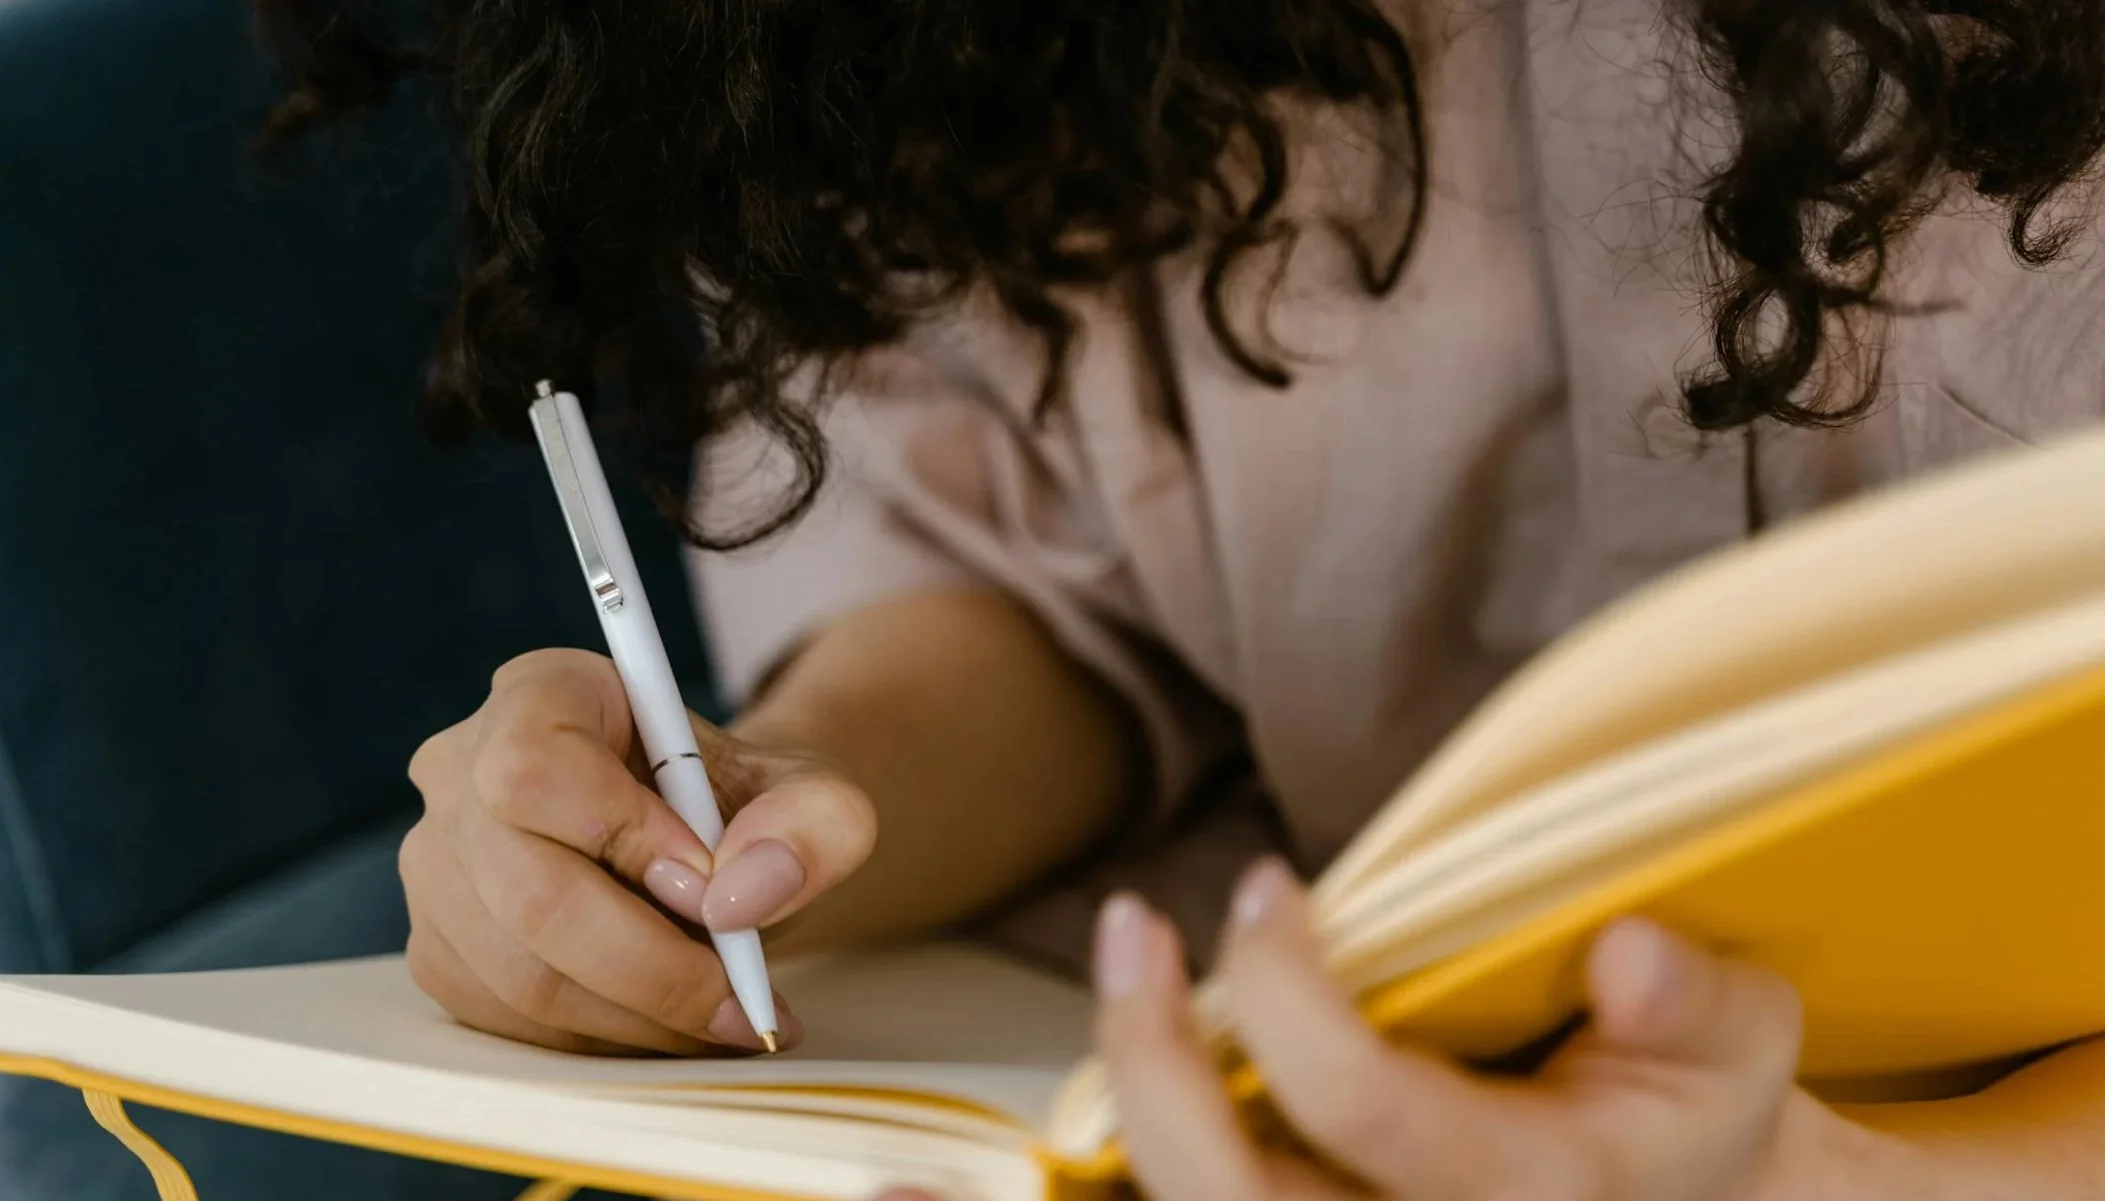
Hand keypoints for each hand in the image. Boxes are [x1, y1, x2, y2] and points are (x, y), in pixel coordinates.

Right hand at [400, 648, 876, 1055]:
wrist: (716, 853)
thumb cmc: (749, 810)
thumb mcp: (813, 796)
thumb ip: (812, 823)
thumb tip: (743, 894)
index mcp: (542, 694)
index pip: (538, 768)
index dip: (626, 838)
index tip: (713, 886)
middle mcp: (463, 771)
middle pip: (528, 893)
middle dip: (652, 967)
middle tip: (741, 1002)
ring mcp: (438, 866)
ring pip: (522, 976)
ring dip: (639, 1018)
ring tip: (723, 1018)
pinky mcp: (440, 949)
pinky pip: (510, 1022)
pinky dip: (604, 1040)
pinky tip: (669, 1023)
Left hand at [880, 860, 1908, 1200]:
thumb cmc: (1694, 1118)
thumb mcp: (1738, 1051)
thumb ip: (1696, 1007)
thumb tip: (1624, 951)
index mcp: (1531, 1199)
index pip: (1370, 1115)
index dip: (1291, 995)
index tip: (1267, 888)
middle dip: (1158, 1063)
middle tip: (1136, 930)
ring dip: (1082, 1160)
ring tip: (995, 1068)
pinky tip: (912, 1194)